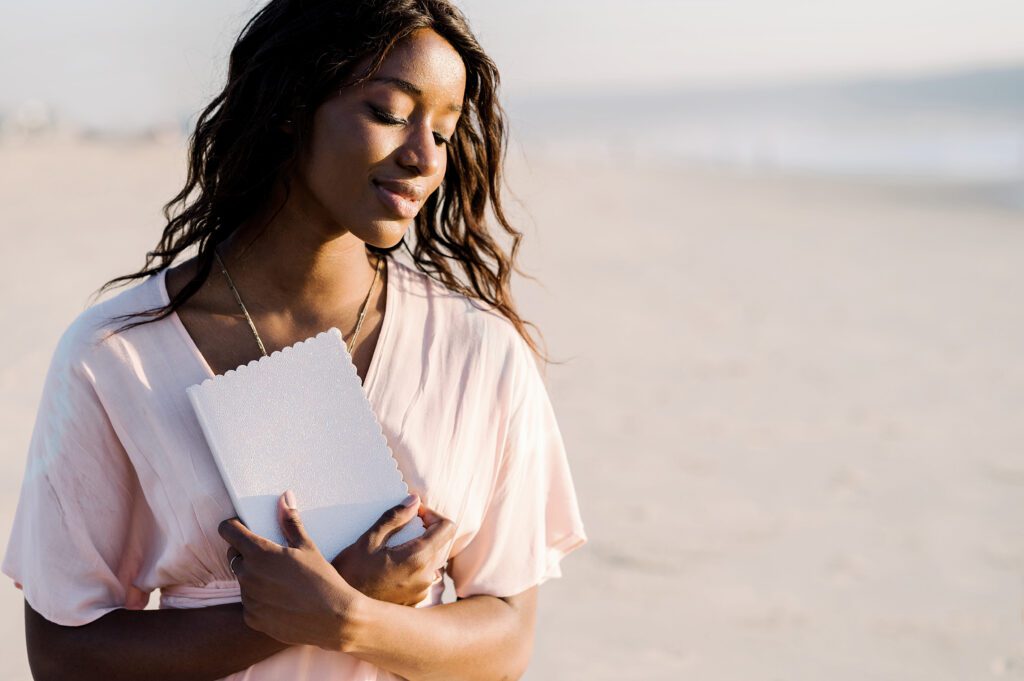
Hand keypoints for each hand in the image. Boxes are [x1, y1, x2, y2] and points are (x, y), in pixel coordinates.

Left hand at [218, 491, 364, 650]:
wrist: (334, 618)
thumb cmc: (322, 579)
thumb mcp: (308, 546)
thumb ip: (290, 522)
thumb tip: (285, 497)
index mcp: (259, 553)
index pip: (228, 531)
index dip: (233, 526)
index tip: (241, 526)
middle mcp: (248, 575)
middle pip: (233, 555)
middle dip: (245, 551)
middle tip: (269, 555)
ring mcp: (248, 599)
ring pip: (243, 579)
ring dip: (254, 576)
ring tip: (280, 580)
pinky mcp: (252, 618)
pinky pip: (249, 602)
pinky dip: (259, 598)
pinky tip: (281, 599)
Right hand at [331, 494, 456, 605]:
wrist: (341, 611)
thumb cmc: (351, 573)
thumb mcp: (368, 540)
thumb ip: (394, 518)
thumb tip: (415, 501)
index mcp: (417, 558)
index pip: (447, 528)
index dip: (433, 515)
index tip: (414, 514)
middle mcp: (426, 576)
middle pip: (441, 543)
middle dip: (426, 530)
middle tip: (402, 528)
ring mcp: (422, 590)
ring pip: (433, 560)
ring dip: (420, 549)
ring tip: (395, 547)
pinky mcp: (416, 600)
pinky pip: (424, 576)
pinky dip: (415, 566)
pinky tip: (392, 566)